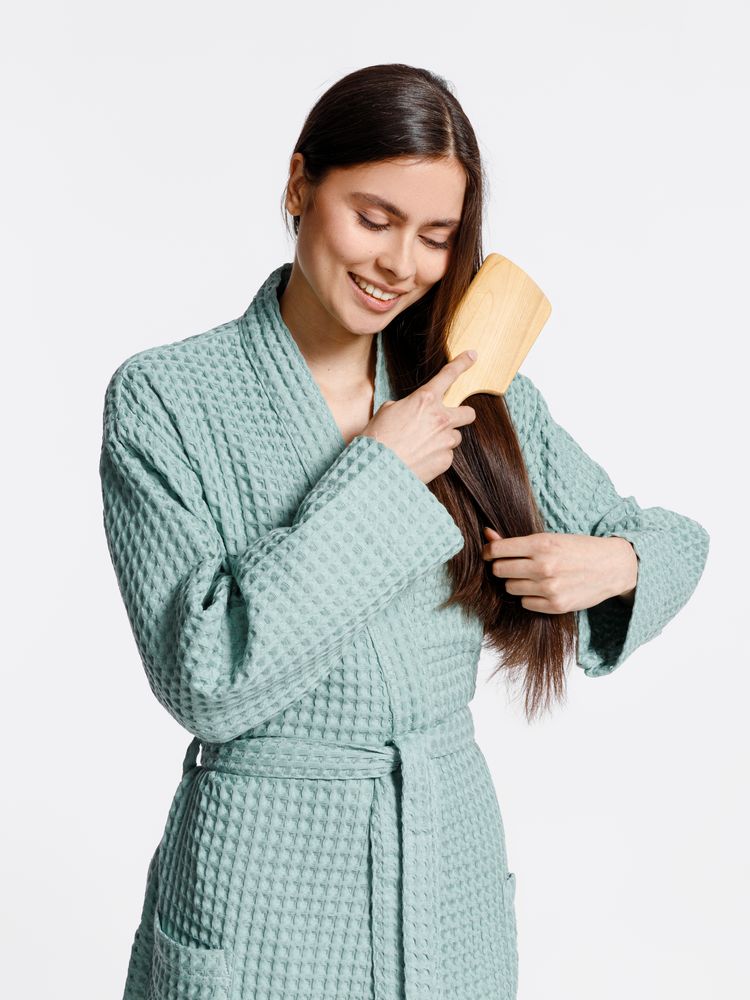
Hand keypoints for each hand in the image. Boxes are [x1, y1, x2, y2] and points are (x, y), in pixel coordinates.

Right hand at [362, 350, 478, 484]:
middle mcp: (441, 418)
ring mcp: (446, 440)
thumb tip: (413, 412)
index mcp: (425, 400)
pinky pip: (447, 455)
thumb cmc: (378, 437)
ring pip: (455, 436)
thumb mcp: (388, 410)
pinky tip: (421, 458)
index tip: (473, 356)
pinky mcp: (446, 460)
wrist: (377, 466)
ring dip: (444, 439)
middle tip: (449, 420)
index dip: (463, 363)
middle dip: (462, 415)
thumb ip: (407, 406)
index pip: (448, 376)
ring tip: (423, 445)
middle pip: (468, 413)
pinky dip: (437, 456)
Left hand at [481, 527, 637, 613]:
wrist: (612, 566)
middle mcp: (543, 566)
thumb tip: (487, 534)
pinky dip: (529, 597)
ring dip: (515, 582)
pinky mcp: (555, 605)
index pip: (497, 550)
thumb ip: (516, 541)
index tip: (489, 554)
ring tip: (531, 576)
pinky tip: (541, 589)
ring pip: (510, 588)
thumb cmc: (578, 549)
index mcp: (541, 543)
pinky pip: (525, 603)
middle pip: (499, 570)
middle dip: (501, 567)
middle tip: (513, 564)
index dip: (488, 552)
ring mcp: (549, 587)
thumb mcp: (549, 537)